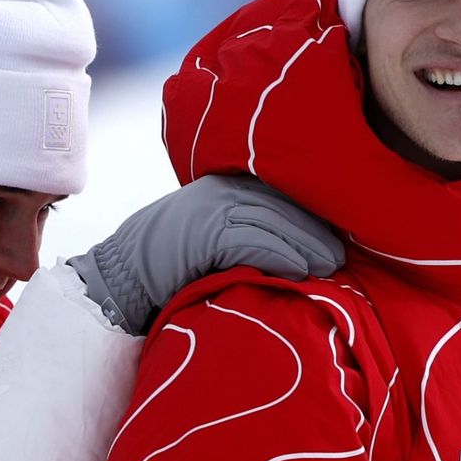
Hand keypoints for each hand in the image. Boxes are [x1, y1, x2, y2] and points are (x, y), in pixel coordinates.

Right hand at [66, 175, 343, 334]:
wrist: (121, 276)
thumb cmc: (169, 263)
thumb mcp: (209, 234)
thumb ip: (241, 229)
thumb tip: (290, 246)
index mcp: (223, 184)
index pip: (278, 193)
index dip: (309, 214)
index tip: (336, 235)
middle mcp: (219, 189)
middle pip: (281, 205)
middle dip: (314, 230)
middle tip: (340, 256)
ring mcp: (210, 207)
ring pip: (272, 221)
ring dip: (305, 245)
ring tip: (329, 267)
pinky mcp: (204, 231)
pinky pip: (252, 241)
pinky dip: (280, 255)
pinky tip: (300, 271)